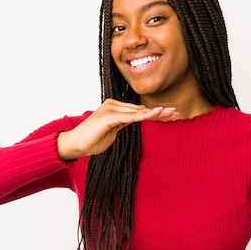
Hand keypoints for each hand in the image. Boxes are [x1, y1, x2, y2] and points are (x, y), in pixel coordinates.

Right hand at [57, 99, 176, 160]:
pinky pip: (129, 117)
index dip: (154, 113)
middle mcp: (114, 105)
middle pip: (141, 109)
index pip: (138, 110)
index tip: (169, 114)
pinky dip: (143, 116)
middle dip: (158, 112)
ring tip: (169, 112)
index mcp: (115, 108)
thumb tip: (134, 121)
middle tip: (175, 112)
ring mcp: (111, 109)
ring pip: (137, 111)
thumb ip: (122, 124)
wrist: (75, 144)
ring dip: (155, 113)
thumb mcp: (112, 132)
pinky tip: (154, 114)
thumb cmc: (91, 140)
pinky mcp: (108, 116)